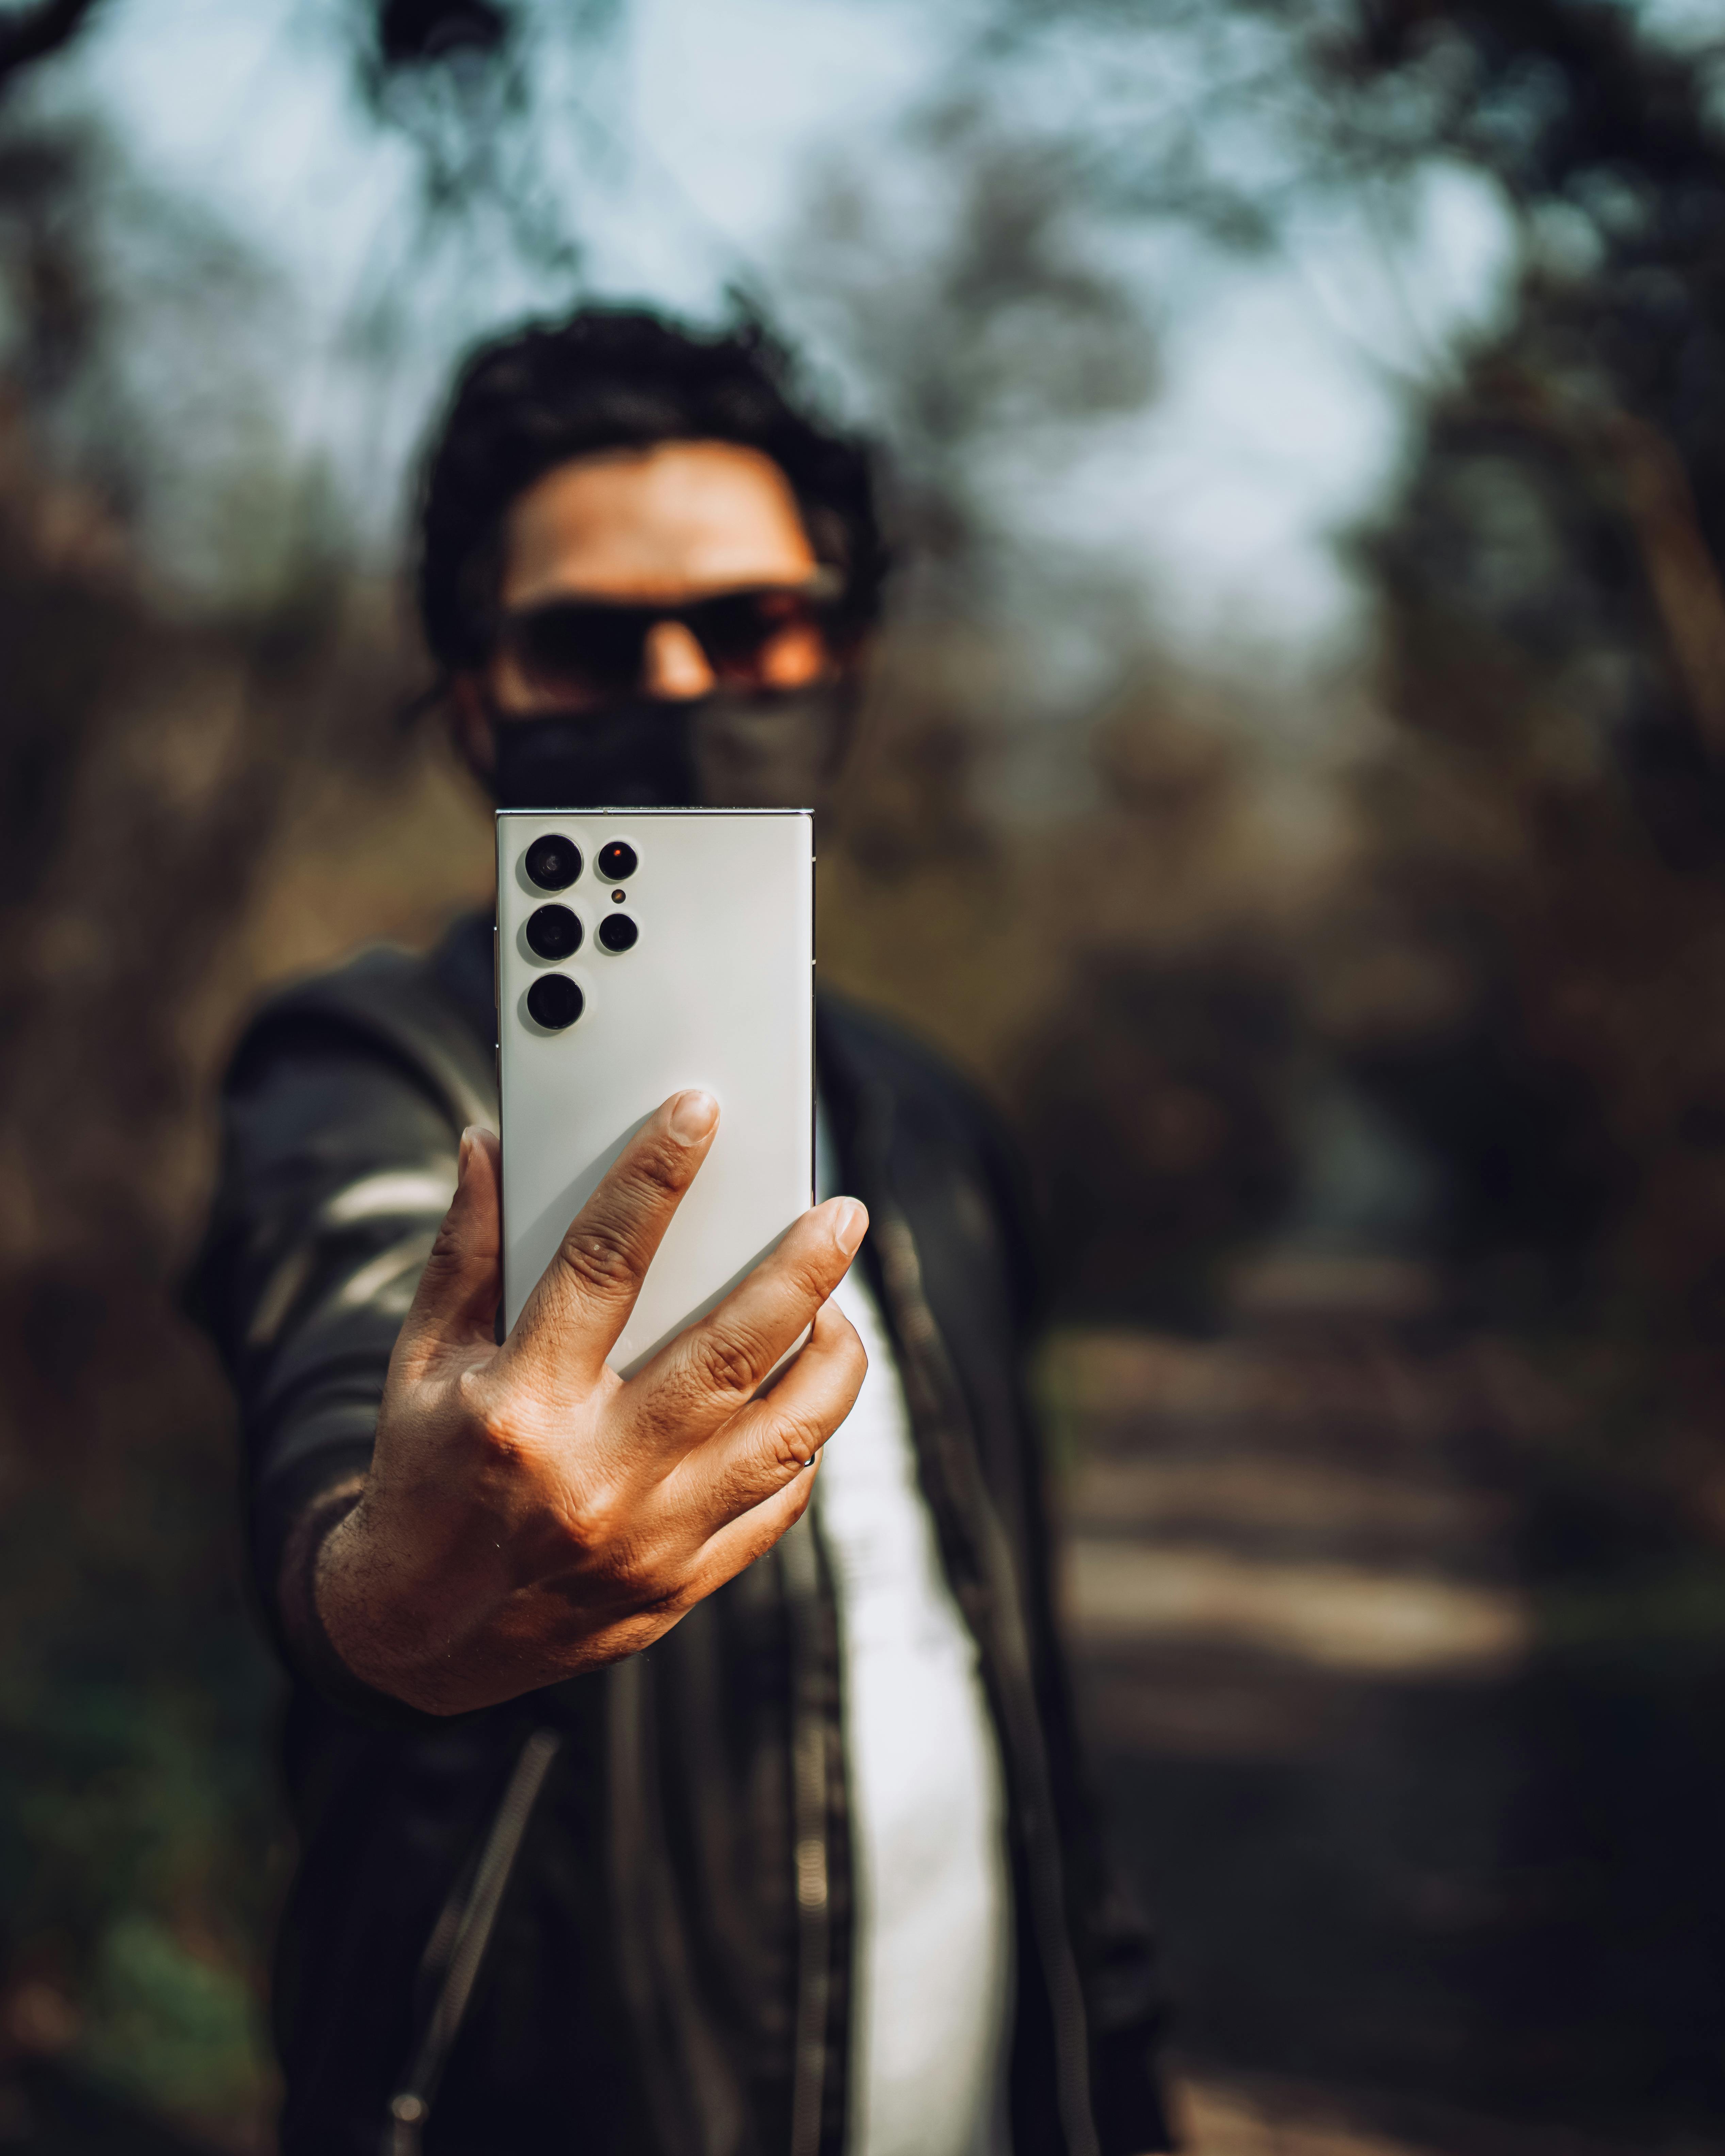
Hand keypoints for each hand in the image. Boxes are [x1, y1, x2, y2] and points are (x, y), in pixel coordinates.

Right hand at [313, 1091, 866, 1713]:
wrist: (415, 1638)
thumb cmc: (421, 1478)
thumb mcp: (422, 1361)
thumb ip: (465, 1253)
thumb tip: (490, 1148)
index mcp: (521, 1406)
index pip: (603, 1262)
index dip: (654, 1176)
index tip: (699, 1114)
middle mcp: (597, 1474)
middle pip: (731, 1350)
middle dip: (800, 1270)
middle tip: (843, 1214)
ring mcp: (650, 1540)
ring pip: (787, 1435)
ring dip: (833, 1362)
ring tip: (840, 1309)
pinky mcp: (680, 1587)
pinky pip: (777, 1505)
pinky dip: (804, 1444)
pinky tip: (807, 1398)